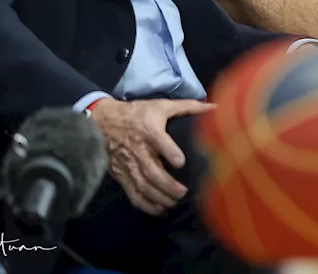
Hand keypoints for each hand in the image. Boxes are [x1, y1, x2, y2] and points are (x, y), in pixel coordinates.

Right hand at [89, 98, 214, 215]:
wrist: (103, 121)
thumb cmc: (137, 113)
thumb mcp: (161, 105)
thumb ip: (187, 107)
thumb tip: (214, 107)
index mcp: (149, 130)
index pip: (159, 142)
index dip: (169, 152)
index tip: (181, 162)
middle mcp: (138, 149)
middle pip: (151, 171)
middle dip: (167, 184)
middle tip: (183, 192)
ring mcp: (128, 164)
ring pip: (142, 185)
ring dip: (158, 197)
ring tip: (174, 203)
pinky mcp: (122, 175)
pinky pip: (133, 193)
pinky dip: (145, 205)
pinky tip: (159, 210)